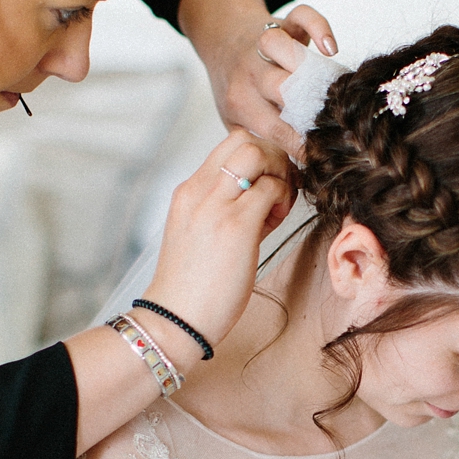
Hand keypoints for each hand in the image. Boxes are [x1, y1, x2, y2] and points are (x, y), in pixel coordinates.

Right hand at [139, 130, 296, 361]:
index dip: (257, 157)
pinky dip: (283, 199)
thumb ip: (226, 207)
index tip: (265, 186)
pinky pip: (271, 188)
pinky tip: (274, 223)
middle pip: (243, 138)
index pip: (228, 143)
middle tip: (278, 190)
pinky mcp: (235, 226)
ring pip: (257, 153)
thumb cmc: (193, 285)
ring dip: (279, 173)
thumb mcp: (202, 233)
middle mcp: (198, 191)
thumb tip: (264, 192)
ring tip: (276, 206)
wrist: (175, 319)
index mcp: (188, 190)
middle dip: (272, 157)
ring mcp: (215, 206)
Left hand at [214, 2, 337, 158]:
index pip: (275, 130)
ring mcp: (266, 46)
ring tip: (331, 87)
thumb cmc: (236, 90)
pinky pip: (304, 16)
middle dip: (308, 107)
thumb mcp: (237, 122)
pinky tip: (331, 47)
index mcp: (242, 103)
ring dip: (306, 65)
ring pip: (280, 47)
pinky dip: (320, 27)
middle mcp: (252, 74)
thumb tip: (296, 178)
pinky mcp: (284, 22)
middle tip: (333, 125)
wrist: (221, 43)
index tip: (323, 159)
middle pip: (280, 87)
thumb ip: (262, 143)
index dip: (301, 145)